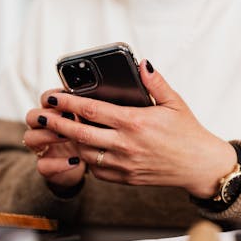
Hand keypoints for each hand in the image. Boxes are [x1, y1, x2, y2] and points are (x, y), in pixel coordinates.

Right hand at [24, 90, 85, 189]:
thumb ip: (90, 112)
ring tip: (69, 136)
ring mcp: (42, 148)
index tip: (67, 96)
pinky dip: (58, 164)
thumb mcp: (93, 122)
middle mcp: (44, 129)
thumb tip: (99, 99)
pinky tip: (75, 161)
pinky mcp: (46, 167)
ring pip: (30, 138)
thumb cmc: (92, 138)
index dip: (52, 96)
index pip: (45, 99)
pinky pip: (42, 165)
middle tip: (68, 116)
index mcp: (55, 113)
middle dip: (48, 115)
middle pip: (31, 116)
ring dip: (48, 135)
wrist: (89, 164)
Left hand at [35, 60, 236, 198]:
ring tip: (59, 131)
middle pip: (79, 133)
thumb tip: (142, 63)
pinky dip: (85, 158)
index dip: (67, 102)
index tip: (52, 96)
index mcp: (135, 122)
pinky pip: (96, 169)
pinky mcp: (124, 178)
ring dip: (69, 141)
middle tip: (41, 117)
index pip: (91, 110)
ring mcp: (123, 164)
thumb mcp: (175, 103)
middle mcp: (125, 144)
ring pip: (84, 152)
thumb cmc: (187, 133)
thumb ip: (155, 82)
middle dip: (56, 124)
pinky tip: (82, 148)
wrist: (199, 166)